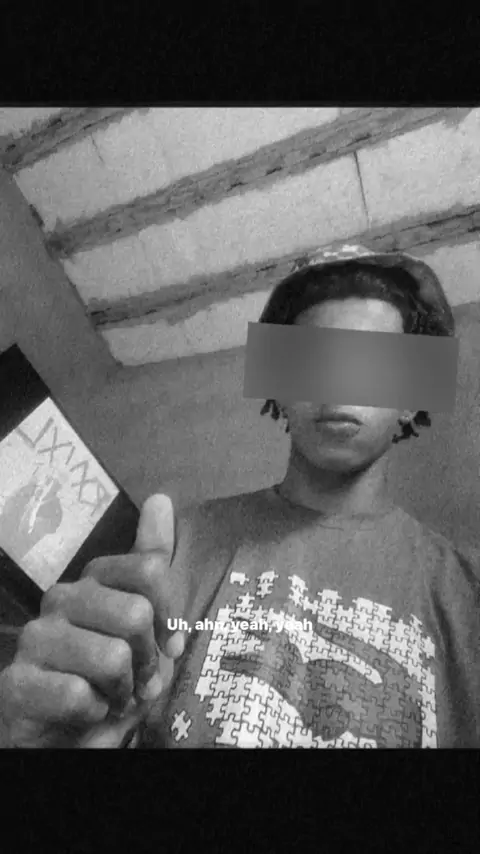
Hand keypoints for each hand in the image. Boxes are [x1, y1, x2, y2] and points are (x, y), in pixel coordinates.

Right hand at [0, 494, 184, 747]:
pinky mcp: (15, 683)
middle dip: (148, 660)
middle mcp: (61, 598)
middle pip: (136, 614)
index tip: (167, 644)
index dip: (171, 615)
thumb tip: (160, 499)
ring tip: (112, 697)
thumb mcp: (144, 621)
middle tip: (137, 679)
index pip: (150, 570)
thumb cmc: (109, 677)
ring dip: (123, 691)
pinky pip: (77, 694)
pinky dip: (94, 713)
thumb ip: (151, 561)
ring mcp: (35, 638)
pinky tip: (85, 711)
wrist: (66, 733)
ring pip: (112, 657)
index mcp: (92, 580)